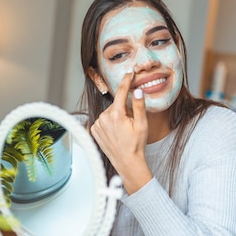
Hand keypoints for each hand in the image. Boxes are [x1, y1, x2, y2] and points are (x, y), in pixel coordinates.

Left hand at [90, 70, 152, 193]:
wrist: (127, 162)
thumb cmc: (135, 145)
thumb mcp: (142, 124)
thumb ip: (139, 106)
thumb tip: (137, 90)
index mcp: (116, 115)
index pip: (121, 92)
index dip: (126, 81)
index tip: (129, 72)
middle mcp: (103, 118)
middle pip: (116, 104)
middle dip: (124, 109)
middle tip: (131, 122)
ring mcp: (97, 124)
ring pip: (109, 112)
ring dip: (116, 116)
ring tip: (123, 130)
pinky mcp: (93, 130)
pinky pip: (103, 120)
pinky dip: (109, 123)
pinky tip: (115, 132)